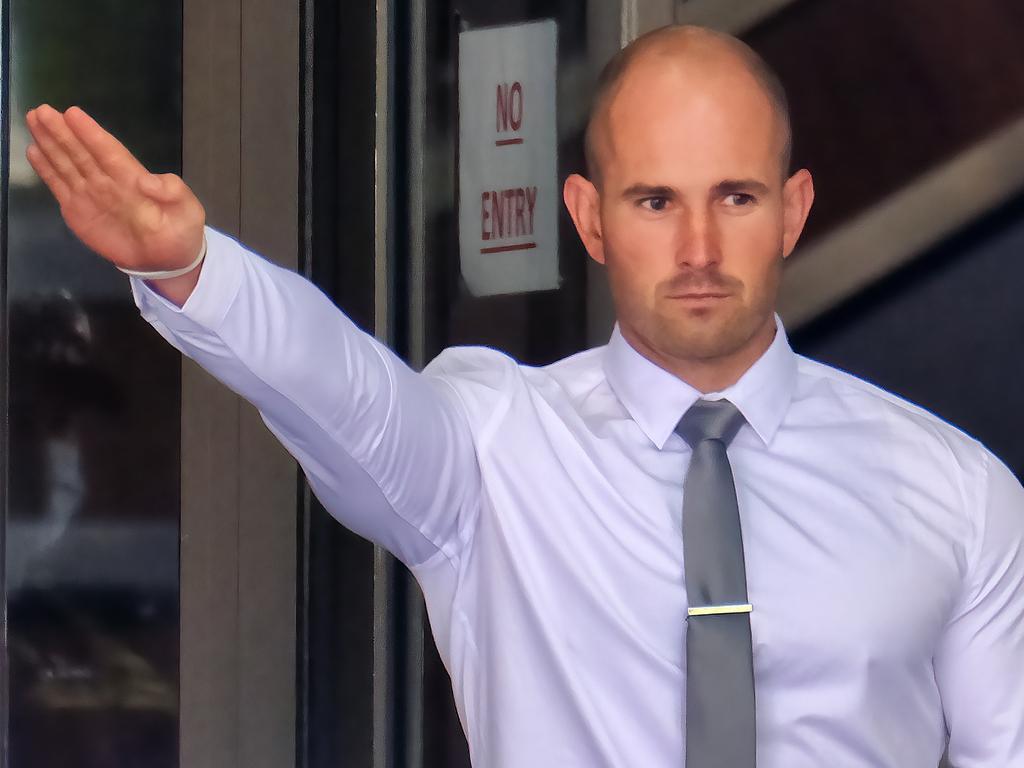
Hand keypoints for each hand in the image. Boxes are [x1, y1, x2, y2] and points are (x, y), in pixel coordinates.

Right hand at [25, 104, 205, 276]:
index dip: (91, 133)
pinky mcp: (79, 211)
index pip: (108, 151)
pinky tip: (34, 151)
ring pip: (67, 163)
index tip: (72, 114)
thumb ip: (173, 192)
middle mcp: (108, 181)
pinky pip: (59, 186)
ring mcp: (92, 195)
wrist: (167, 261)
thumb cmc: (180, 232)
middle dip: (62, 132)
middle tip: (42, 110)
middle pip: (82, 152)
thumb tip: (149, 181)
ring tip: (33, 120)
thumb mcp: (188, 210)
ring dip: (50, 143)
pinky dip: (46, 170)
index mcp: (133, 178)